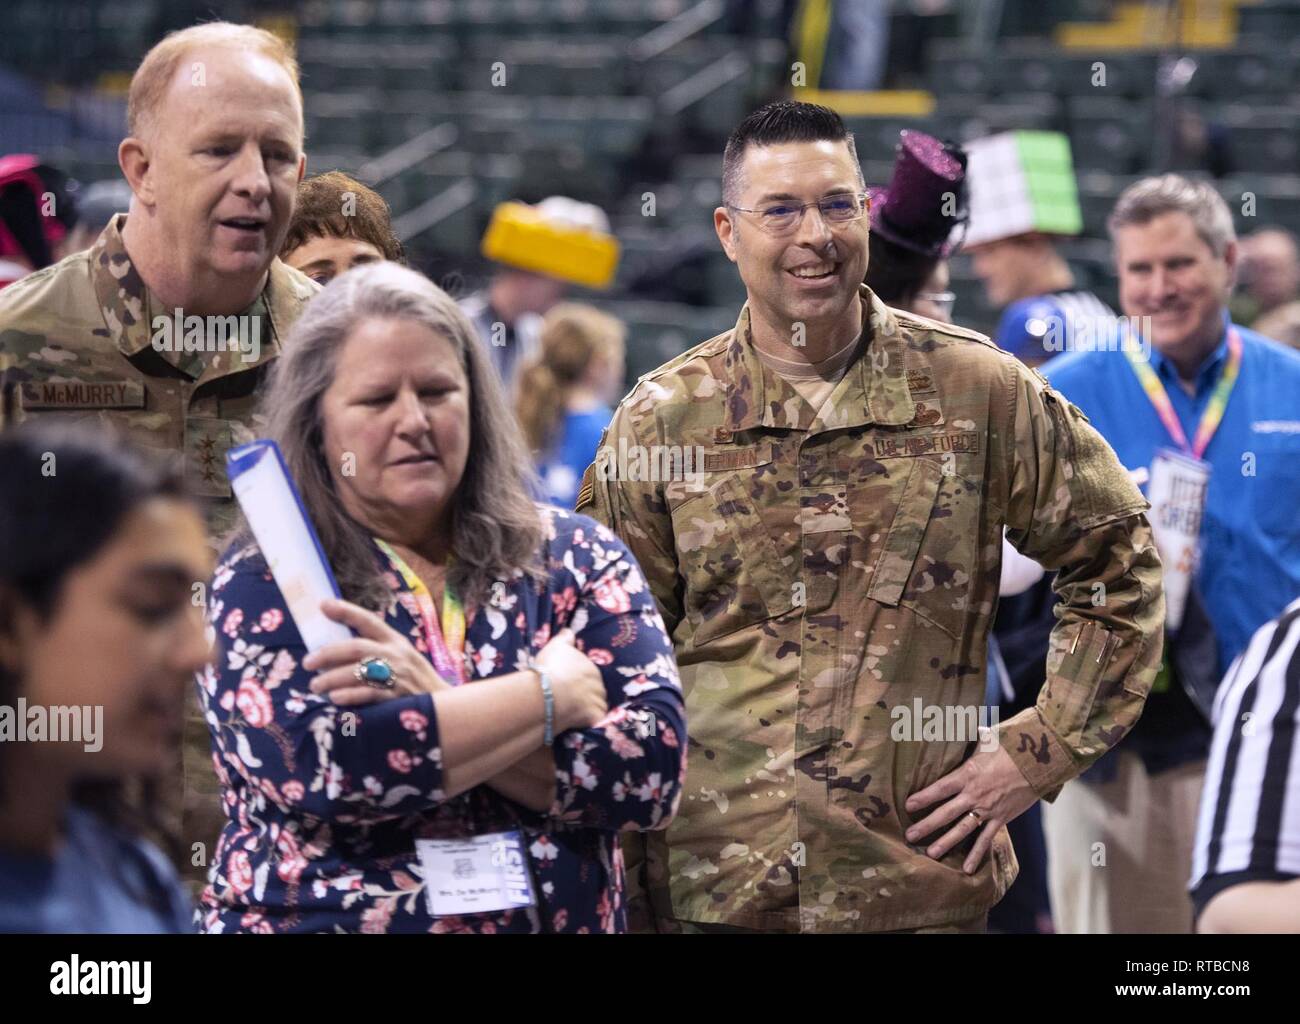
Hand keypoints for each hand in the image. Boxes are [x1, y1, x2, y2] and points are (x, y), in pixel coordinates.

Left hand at [302, 598, 449, 706]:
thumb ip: (377, 651)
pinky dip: (349, 695)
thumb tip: (337, 652)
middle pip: (356, 647)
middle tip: (308, 662)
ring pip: (358, 671)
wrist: (444, 707)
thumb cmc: (416, 682)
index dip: (346, 611)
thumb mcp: (403, 658)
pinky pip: (368, 694)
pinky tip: (335, 698)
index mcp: (395, 641)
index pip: (368, 620)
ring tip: (316, 685)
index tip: (323, 604)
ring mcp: (397, 676)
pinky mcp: (397, 698)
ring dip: (332, 678)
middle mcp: (396, 654)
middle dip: (328, 653)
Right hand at [534, 629, 606, 731]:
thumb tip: (569, 631)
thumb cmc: (550, 668)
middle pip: (594, 689)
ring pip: (596, 704)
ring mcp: (598, 701)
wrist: (547, 694)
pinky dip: (588, 721)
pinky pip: (595, 720)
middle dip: (585, 693)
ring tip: (573, 710)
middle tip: (569, 697)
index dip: (578, 679)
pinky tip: (577, 721)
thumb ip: (565, 638)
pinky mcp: (596, 717)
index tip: (567, 683)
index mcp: (591, 667)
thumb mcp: (556, 646)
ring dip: (588, 707)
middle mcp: (599, 683)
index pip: (589, 674)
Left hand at [903, 741, 1038, 873]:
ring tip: (931, 853)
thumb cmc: (1012, 746)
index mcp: (967, 773)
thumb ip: (971, 737)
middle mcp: (975, 794)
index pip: (940, 788)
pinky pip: (986, 839)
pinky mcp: (1001, 818)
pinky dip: (977, 854)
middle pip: (946, 813)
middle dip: (927, 825)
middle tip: (910, 836)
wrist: (1040, 761)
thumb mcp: (987, 738)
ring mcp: (988, 808)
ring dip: (946, 842)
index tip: (908, 805)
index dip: (923, 797)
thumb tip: (964, 725)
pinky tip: (966, 868)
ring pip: (963, 829)